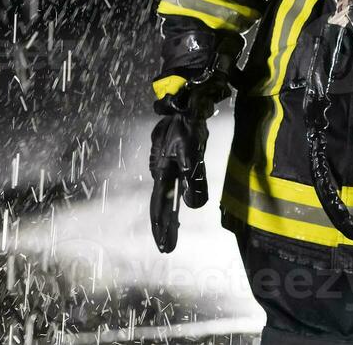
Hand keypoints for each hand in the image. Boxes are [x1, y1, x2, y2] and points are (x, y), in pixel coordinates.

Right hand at [149, 107, 209, 253]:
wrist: (185, 104)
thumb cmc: (187, 126)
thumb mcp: (190, 151)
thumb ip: (192, 177)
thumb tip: (192, 206)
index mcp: (161, 172)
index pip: (159, 206)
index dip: (161, 227)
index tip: (163, 246)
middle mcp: (161, 171)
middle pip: (160, 205)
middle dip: (163, 227)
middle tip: (167, 248)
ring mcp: (166, 166)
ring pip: (165, 197)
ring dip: (168, 217)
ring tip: (171, 235)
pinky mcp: (174, 161)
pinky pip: (172, 187)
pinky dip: (173, 202)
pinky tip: (177, 210)